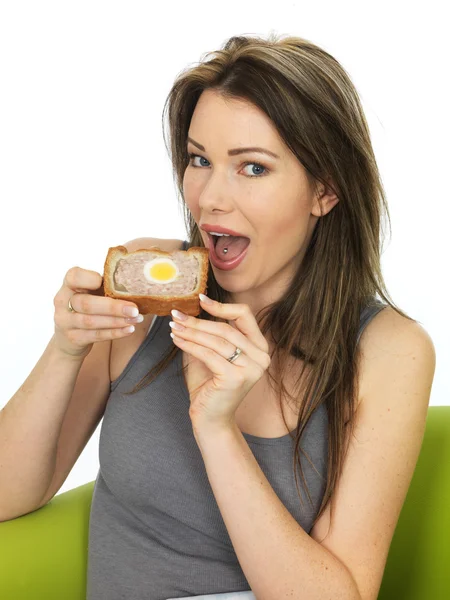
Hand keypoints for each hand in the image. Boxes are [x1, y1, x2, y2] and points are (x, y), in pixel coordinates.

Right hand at [52, 266, 140, 358]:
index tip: (104, 281)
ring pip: (91, 321)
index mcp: (68, 286)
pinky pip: (96, 335)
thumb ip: (105, 286)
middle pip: (86, 304)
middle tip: (134, 309)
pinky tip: (129, 329)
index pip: (73, 277)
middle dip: (113, 307)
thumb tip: (136, 283)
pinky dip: (115, 332)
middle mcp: (63, 303)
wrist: (68, 338)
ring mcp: (65, 322)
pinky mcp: (74, 338)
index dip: (89, 278)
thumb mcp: (90, 293)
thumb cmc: (87, 308)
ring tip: (135, 319)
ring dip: (117, 321)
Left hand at [170, 295, 270, 433]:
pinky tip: (176, 340)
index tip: (199, 300)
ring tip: (174, 327)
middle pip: (226, 328)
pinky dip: (189, 345)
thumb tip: (188, 311)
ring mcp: (251, 368)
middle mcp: (261, 357)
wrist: (211, 420)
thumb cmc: (210, 387)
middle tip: (176, 315)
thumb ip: (208, 335)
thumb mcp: (211, 355)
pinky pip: (208, 354)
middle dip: (198, 321)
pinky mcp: (235, 378)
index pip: (245, 315)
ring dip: (191, 331)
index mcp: (259, 347)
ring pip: (216, 340)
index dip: (221, 306)